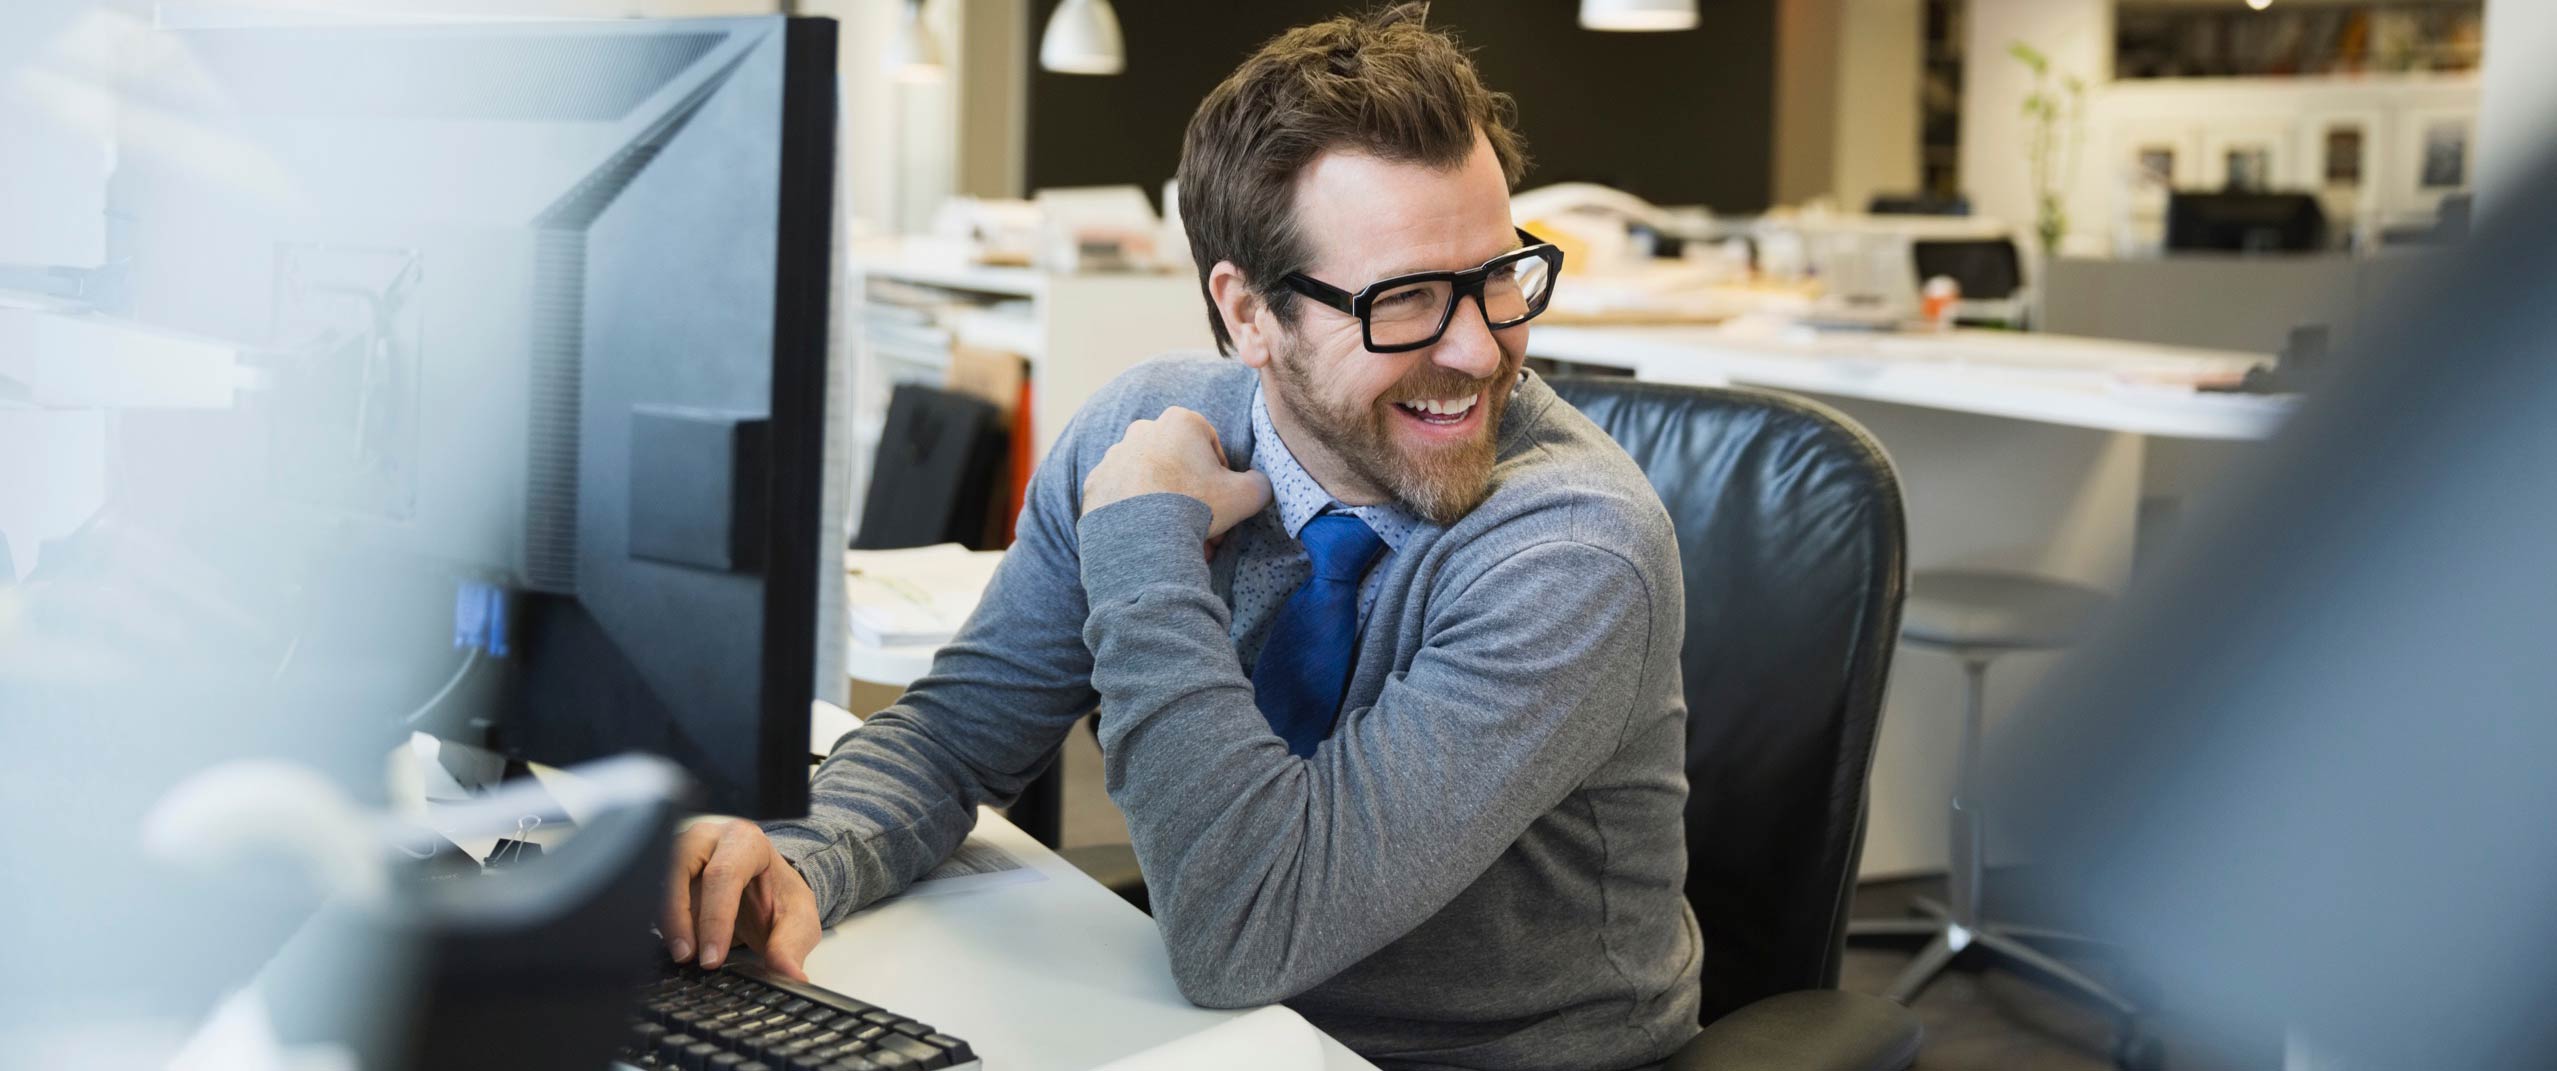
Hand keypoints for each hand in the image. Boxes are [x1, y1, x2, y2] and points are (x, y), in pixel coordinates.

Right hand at [661, 818, 822, 979]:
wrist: (765, 889)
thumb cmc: (779, 897)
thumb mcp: (798, 920)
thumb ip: (791, 945)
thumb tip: (791, 975)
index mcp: (746, 842)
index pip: (724, 874)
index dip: (714, 918)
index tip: (712, 959)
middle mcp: (709, 839)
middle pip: (680, 867)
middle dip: (679, 917)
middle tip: (687, 957)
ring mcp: (682, 851)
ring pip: (659, 879)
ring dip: (667, 921)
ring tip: (683, 956)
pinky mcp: (664, 869)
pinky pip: (649, 892)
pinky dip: (659, 921)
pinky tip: (673, 945)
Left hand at [1081, 406, 1271, 538]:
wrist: (1141, 536)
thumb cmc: (1195, 506)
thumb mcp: (1247, 494)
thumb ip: (1260, 483)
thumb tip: (1257, 483)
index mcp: (1180, 421)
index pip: (1210, 448)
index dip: (1221, 480)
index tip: (1222, 505)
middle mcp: (1143, 430)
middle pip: (1178, 465)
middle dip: (1191, 495)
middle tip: (1202, 528)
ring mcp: (1114, 456)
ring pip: (1150, 481)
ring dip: (1165, 505)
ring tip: (1175, 538)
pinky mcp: (1095, 483)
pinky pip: (1124, 498)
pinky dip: (1137, 514)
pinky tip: (1149, 538)